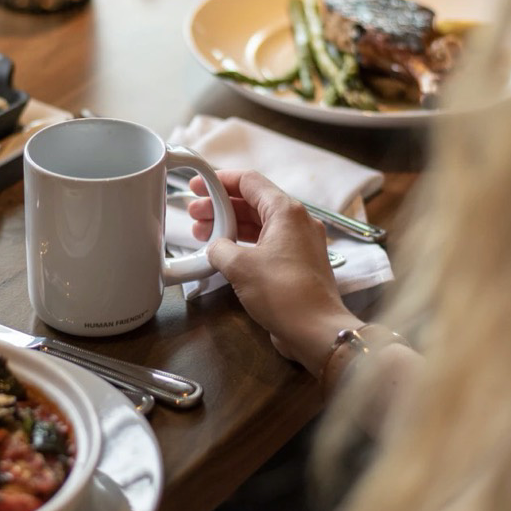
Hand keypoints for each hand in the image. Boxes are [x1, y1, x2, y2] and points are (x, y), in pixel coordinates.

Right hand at [189, 170, 361, 374]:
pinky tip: (223, 254)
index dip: (219, 180)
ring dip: (230, 227)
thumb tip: (216, 248)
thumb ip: (220, 248)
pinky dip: (244, 244)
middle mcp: (297, 222)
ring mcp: (300, 244)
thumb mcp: (240, 266)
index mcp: (286, 211)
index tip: (197, 186)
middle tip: (194, 214)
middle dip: (220, 206)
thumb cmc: (282, 292)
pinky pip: (266, 244)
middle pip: (253, 202)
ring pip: (259, 224)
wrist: (316, 330)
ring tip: (202, 235)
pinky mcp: (298, 264)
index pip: (249, 181)